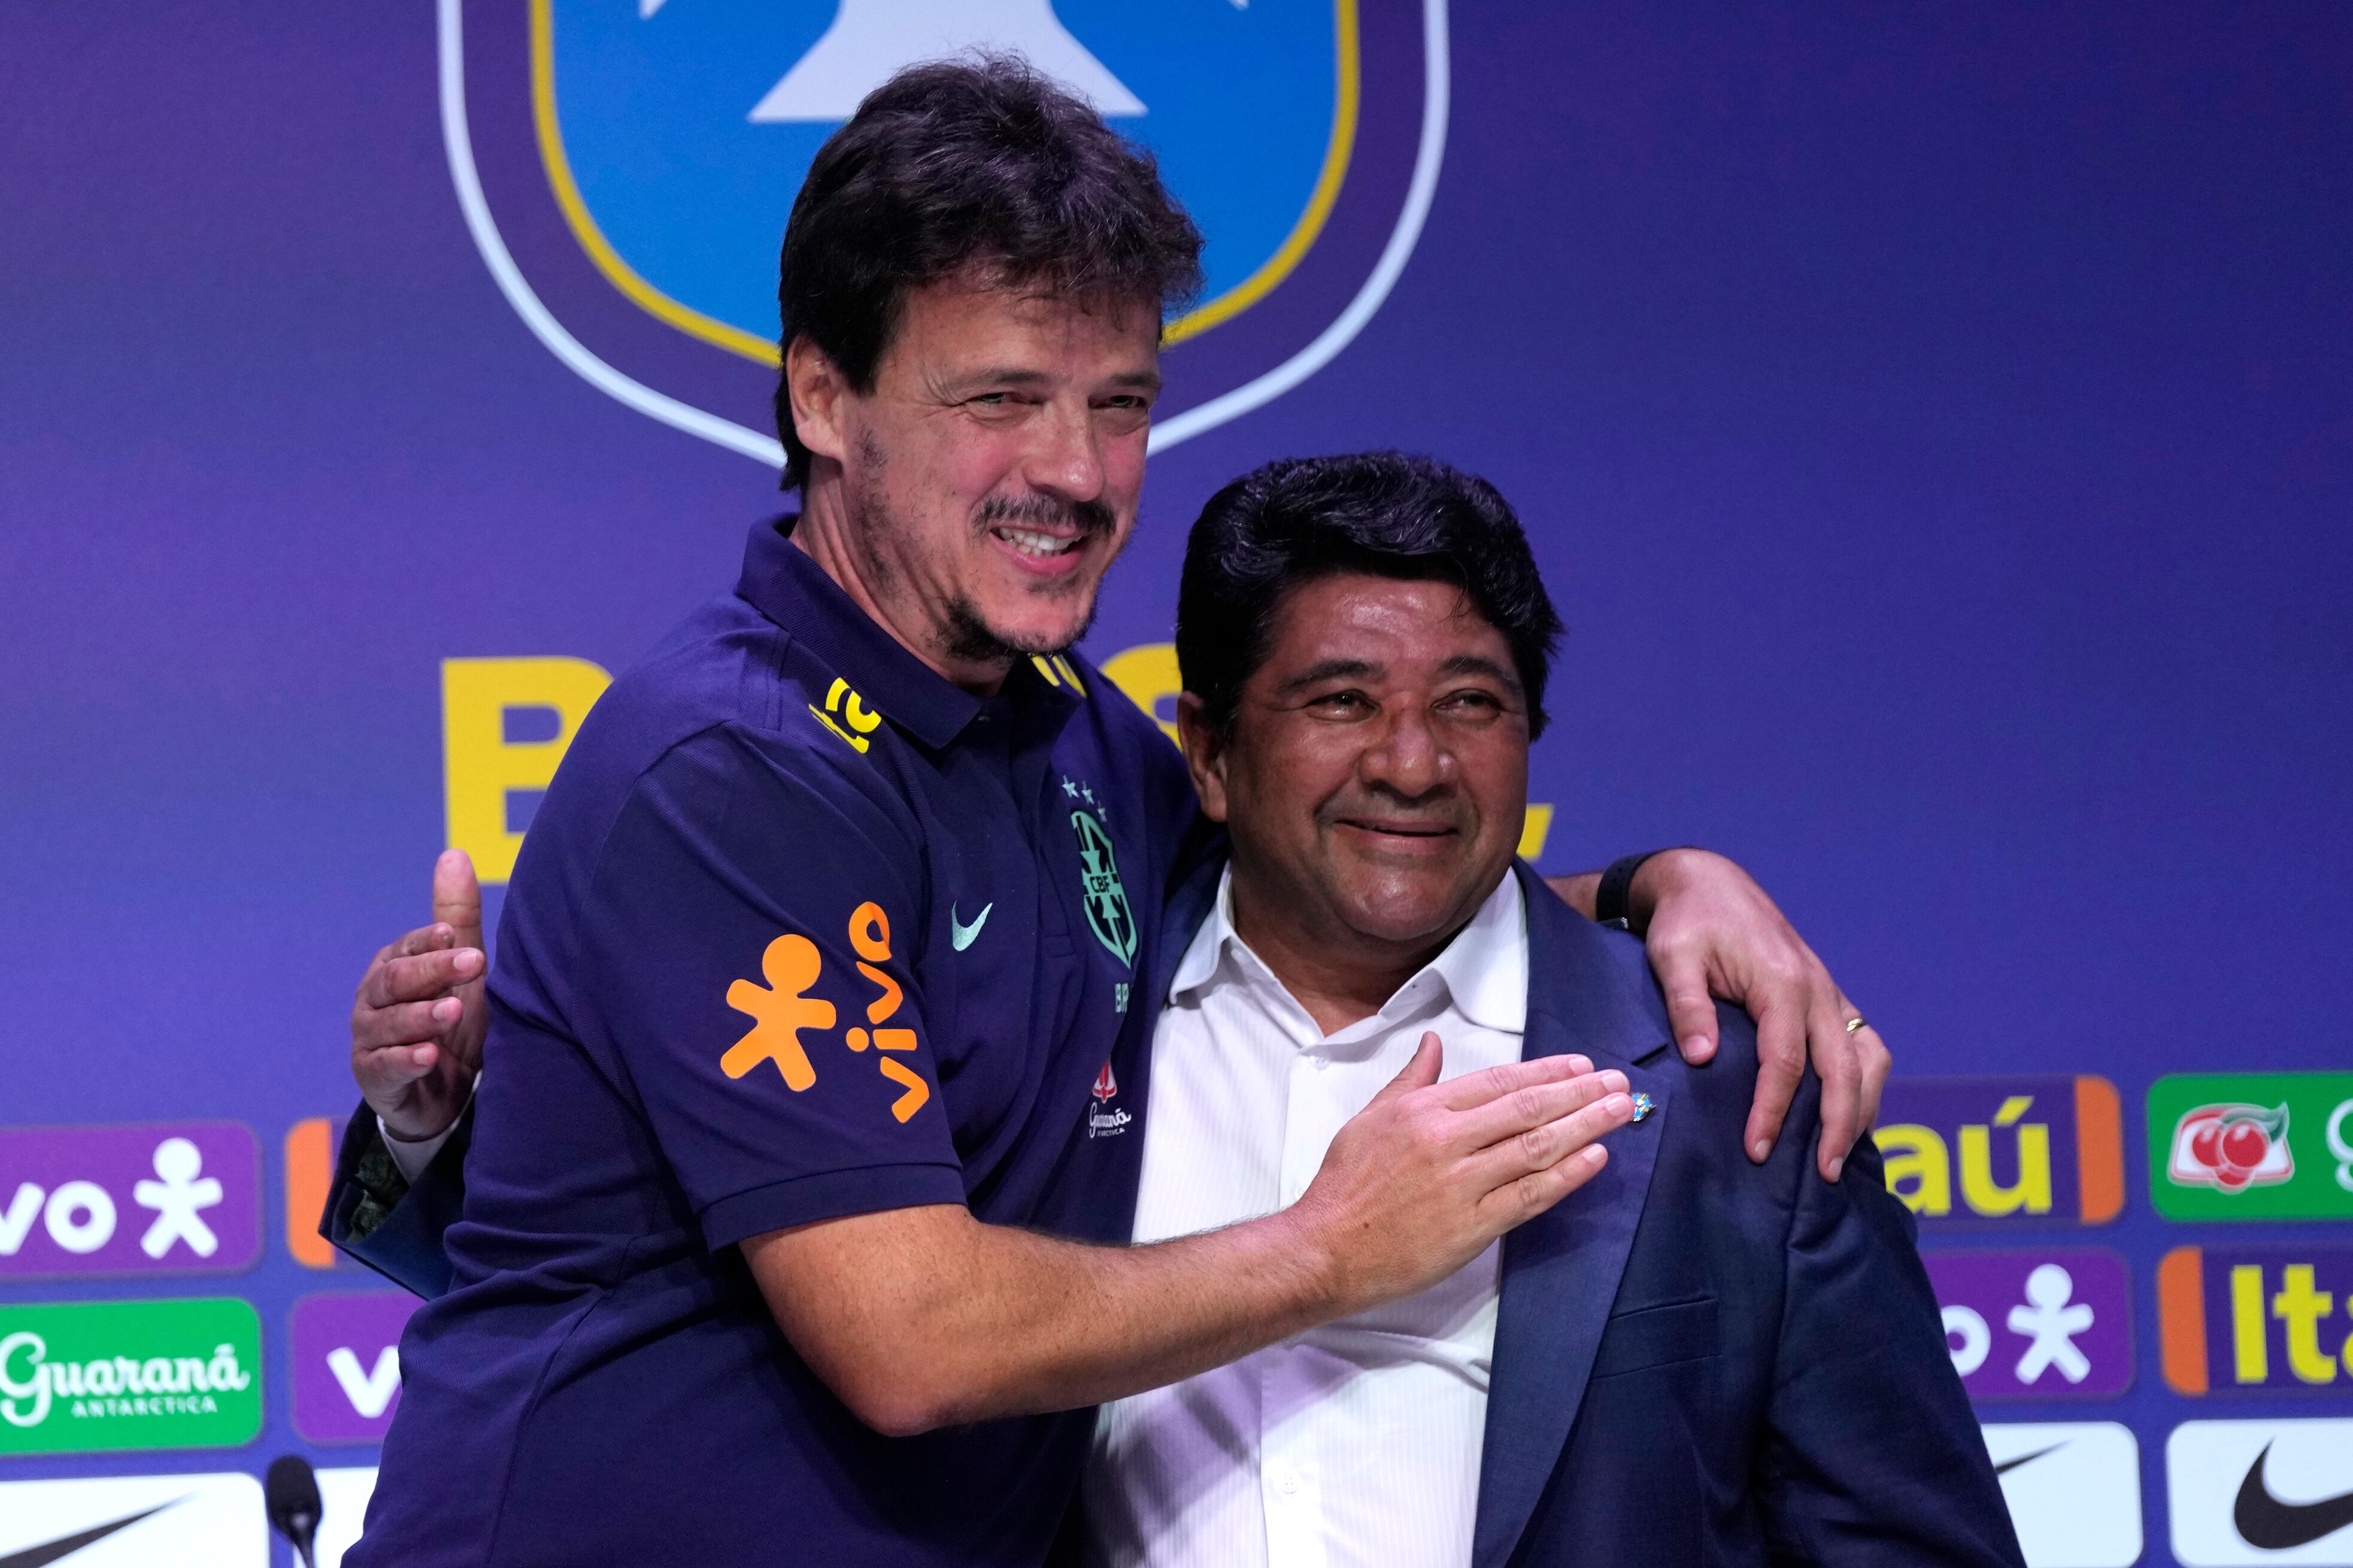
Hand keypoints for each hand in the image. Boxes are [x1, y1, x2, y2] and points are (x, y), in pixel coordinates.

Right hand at [350, 849, 488, 1140]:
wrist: (447, 1090)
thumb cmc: (453, 1020)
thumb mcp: (462, 968)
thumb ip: (457, 917)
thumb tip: (454, 853)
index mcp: (394, 967)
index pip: (406, 948)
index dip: (428, 942)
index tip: (453, 935)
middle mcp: (374, 1000)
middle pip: (395, 981)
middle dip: (431, 972)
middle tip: (471, 965)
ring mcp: (370, 1040)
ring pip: (390, 1024)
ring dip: (421, 1016)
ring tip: (452, 1010)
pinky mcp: (375, 1078)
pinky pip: (386, 1067)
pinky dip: (408, 1061)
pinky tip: (430, 1056)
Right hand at [1290, 1034, 1632, 1315]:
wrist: (1327, 1249)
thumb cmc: (1345, 1185)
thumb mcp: (1370, 1117)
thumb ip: (1410, 1080)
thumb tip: (1431, 1042)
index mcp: (1423, 1110)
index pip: (1498, 1081)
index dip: (1545, 1071)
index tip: (1581, 1064)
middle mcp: (1447, 1140)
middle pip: (1527, 1108)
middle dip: (1580, 1092)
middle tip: (1619, 1082)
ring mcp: (1462, 1184)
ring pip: (1536, 1147)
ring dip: (1586, 1126)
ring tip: (1620, 1111)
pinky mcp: (1473, 1226)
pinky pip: (1530, 1195)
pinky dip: (1567, 1175)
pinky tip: (1595, 1158)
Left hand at [1630, 849, 1889, 1180]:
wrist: (1710, 883)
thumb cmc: (1688, 922)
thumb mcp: (1673, 956)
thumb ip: (1688, 1006)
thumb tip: (1703, 1059)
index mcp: (1782, 983)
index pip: (1785, 1063)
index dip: (1773, 1111)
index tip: (1756, 1150)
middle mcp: (1817, 989)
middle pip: (1844, 1068)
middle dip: (1839, 1125)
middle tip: (1825, 1175)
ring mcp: (1829, 991)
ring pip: (1868, 1057)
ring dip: (1863, 1106)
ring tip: (1843, 1154)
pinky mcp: (1828, 995)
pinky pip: (1863, 1043)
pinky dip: (1865, 1082)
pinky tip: (1850, 1114)